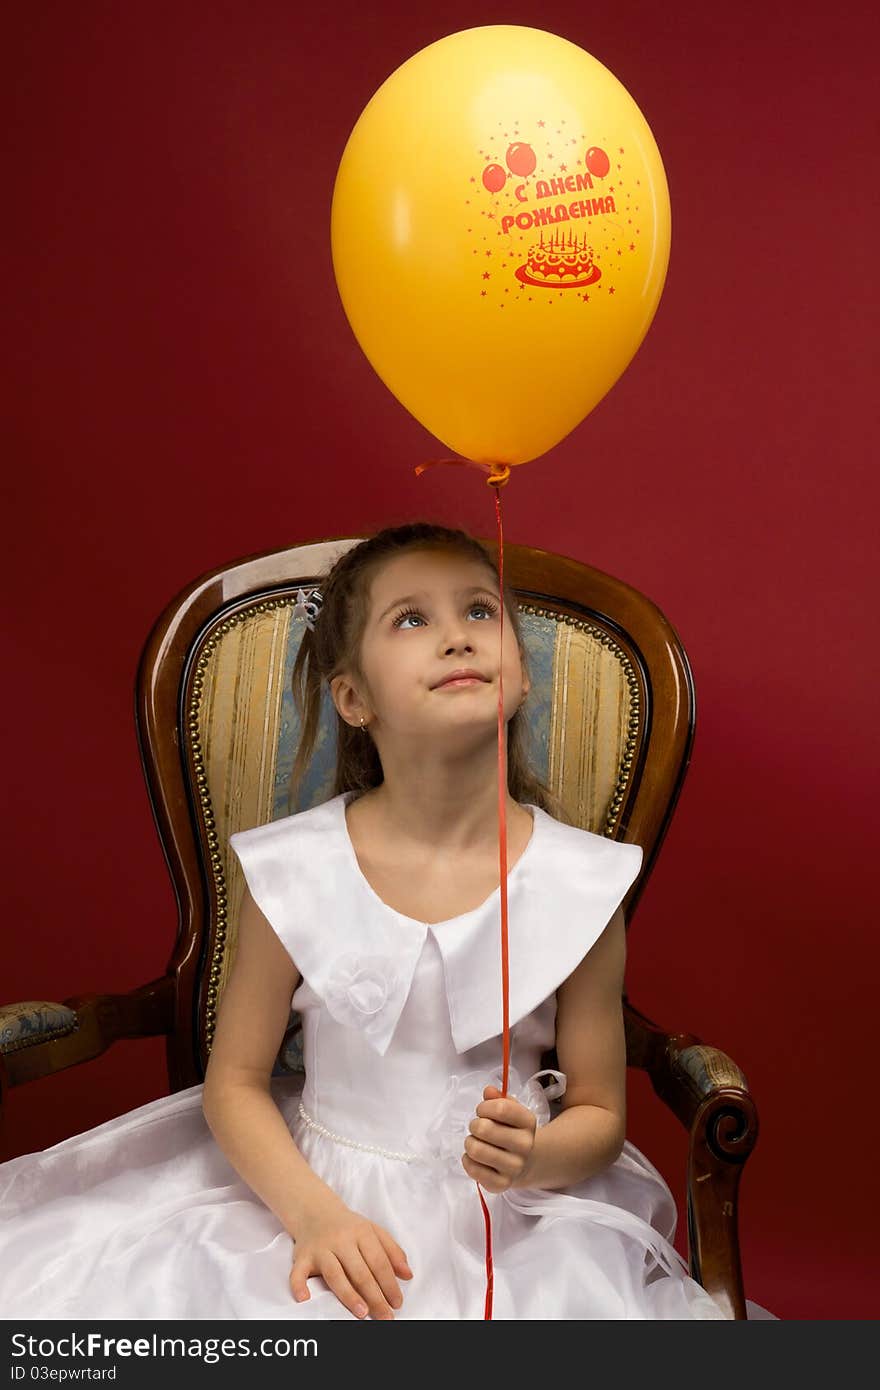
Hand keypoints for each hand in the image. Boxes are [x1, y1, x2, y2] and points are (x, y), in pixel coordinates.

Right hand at [289, 1196, 412, 1319]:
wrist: (315, 1211)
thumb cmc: (348, 1227)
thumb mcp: (373, 1231)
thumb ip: (392, 1251)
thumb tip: (408, 1275)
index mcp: (361, 1233)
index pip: (379, 1261)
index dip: (389, 1283)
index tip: (397, 1303)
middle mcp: (341, 1240)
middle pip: (360, 1271)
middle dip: (375, 1296)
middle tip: (385, 1316)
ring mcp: (321, 1249)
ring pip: (335, 1274)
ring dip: (348, 1294)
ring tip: (362, 1312)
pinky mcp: (302, 1256)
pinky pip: (297, 1272)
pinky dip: (298, 1285)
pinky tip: (305, 1299)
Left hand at [461, 1084, 537, 1192]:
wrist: (525, 1162)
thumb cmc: (511, 1131)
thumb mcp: (510, 1110)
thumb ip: (498, 1098)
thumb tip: (488, 1091)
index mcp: (528, 1122)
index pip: (501, 1108)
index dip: (484, 1107)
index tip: (482, 1111)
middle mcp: (525, 1145)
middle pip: (484, 1129)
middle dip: (474, 1125)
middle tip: (477, 1128)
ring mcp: (514, 1167)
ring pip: (476, 1150)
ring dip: (469, 1143)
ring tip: (475, 1142)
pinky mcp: (501, 1184)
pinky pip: (473, 1169)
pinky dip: (468, 1161)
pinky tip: (475, 1158)